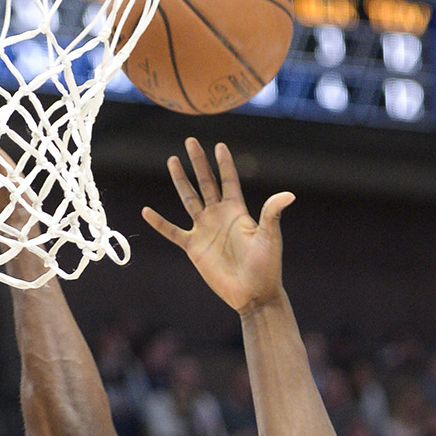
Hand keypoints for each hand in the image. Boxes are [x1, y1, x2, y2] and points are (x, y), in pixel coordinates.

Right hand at [143, 140, 292, 314]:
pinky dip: (159, 223)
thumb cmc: (265, 267)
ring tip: (172, 160)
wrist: (253, 294)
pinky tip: (146, 211)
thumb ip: (272, 213)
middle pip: (206, 183)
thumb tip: (288, 194)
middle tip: (190, 141)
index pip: (229, 180)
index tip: (219, 145)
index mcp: (237, 211)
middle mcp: (219, 216)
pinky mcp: (194, 248)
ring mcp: (205, 230)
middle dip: (198, 162)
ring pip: (189, 199)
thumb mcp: (269, 237)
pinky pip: (173, 231)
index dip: (224, 163)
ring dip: (180, 180)